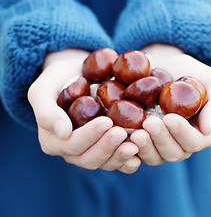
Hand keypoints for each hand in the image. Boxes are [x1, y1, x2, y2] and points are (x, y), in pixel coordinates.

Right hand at [28, 49, 140, 173]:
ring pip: (105, 163)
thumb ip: (46, 110)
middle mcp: (72, 151)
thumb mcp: (44, 88)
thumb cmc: (58, 79)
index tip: (106, 121)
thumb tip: (62, 133)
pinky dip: (129, 162)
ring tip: (135, 144)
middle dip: (107, 147)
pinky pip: (118, 162)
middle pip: (89, 158)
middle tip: (122, 132)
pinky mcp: (109, 149)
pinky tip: (140, 155)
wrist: (78, 73)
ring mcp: (92, 151)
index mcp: (54, 141)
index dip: (89, 136)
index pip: (72, 145)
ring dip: (120, 156)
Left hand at [130, 43, 210, 164]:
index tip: (170, 118)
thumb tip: (209, 128)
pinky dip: (128, 148)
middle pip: (173, 152)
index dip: (183, 133)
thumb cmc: (193, 73)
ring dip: (145, 147)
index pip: (195, 142)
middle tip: (150, 123)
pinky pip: (135, 152)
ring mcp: (160, 144)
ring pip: (154, 157)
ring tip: (135, 132)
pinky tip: (121, 136)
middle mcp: (181, 143)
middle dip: (162, 140)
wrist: (166, 66)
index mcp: (201, 133)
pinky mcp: (142, 140)